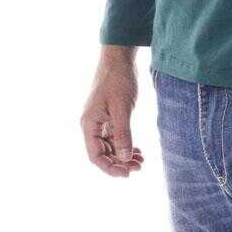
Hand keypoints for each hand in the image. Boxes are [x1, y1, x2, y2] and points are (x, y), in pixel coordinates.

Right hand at [81, 46, 144, 177]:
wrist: (119, 58)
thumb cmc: (118, 80)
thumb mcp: (121, 109)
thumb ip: (122, 134)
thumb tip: (123, 159)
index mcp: (89, 124)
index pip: (95, 156)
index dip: (110, 168)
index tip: (127, 174)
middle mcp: (92, 124)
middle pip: (103, 153)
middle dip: (119, 163)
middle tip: (138, 167)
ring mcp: (100, 120)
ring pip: (110, 146)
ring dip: (123, 155)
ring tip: (141, 161)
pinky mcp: (109, 115)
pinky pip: (115, 137)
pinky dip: (125, 145)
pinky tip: (137, 150)